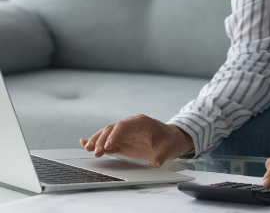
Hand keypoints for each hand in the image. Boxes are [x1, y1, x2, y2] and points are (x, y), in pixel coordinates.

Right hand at [79, 115, 193, 167]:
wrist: (170, 139)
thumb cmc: (169, 141)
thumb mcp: (168, 148)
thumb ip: (161, 155)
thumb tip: (155, 162)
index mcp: (141, 122)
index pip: (125, 125)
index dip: (115, 134)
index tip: (108, 145)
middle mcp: (130, 125)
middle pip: (112, 128)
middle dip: (103, 139)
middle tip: (96, 151)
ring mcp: (124, 133)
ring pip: (107, 133)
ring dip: (97, 141)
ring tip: (88, 149)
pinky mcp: (121, 141)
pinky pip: (107, 141)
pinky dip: (97, 142)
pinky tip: (85, 144)